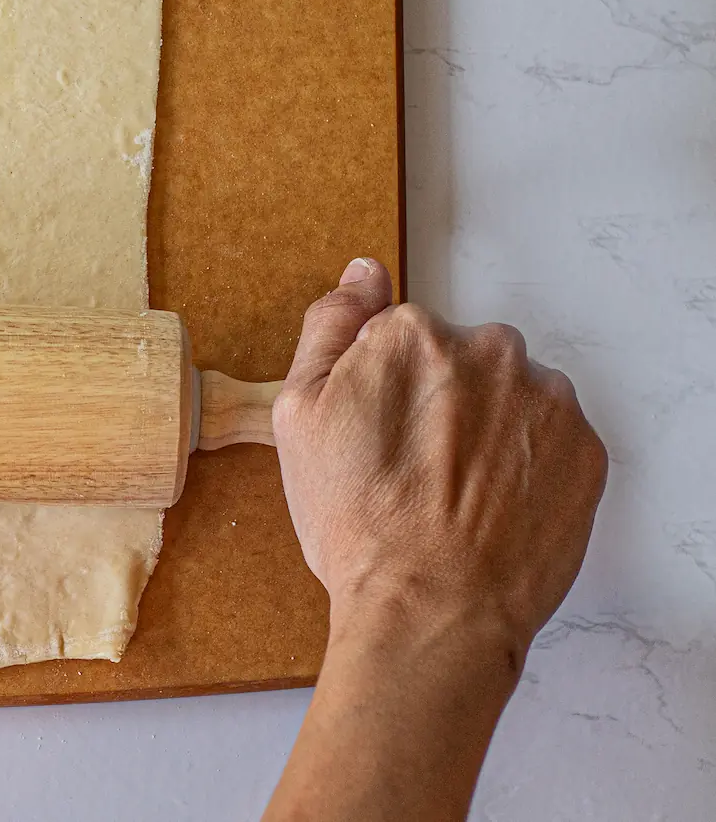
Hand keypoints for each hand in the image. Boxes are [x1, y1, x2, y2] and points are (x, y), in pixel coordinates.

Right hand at [261, 258, 607, 821]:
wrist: (430, 610)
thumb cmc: (357, 522)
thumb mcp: (297, 416)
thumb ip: (329, 328)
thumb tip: (362, 273)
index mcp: (412, 334)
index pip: (399, 336)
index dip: (382, 389)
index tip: (376, 436)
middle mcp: (488, 351)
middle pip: (461, 359)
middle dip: (441, 400)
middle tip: (412, 470)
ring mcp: (544, 401)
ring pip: (510, 396)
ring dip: (488, 429)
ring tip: (454, 492)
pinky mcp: (585, 450)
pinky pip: (550, 439)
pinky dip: (527, 464)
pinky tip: (491, 505)